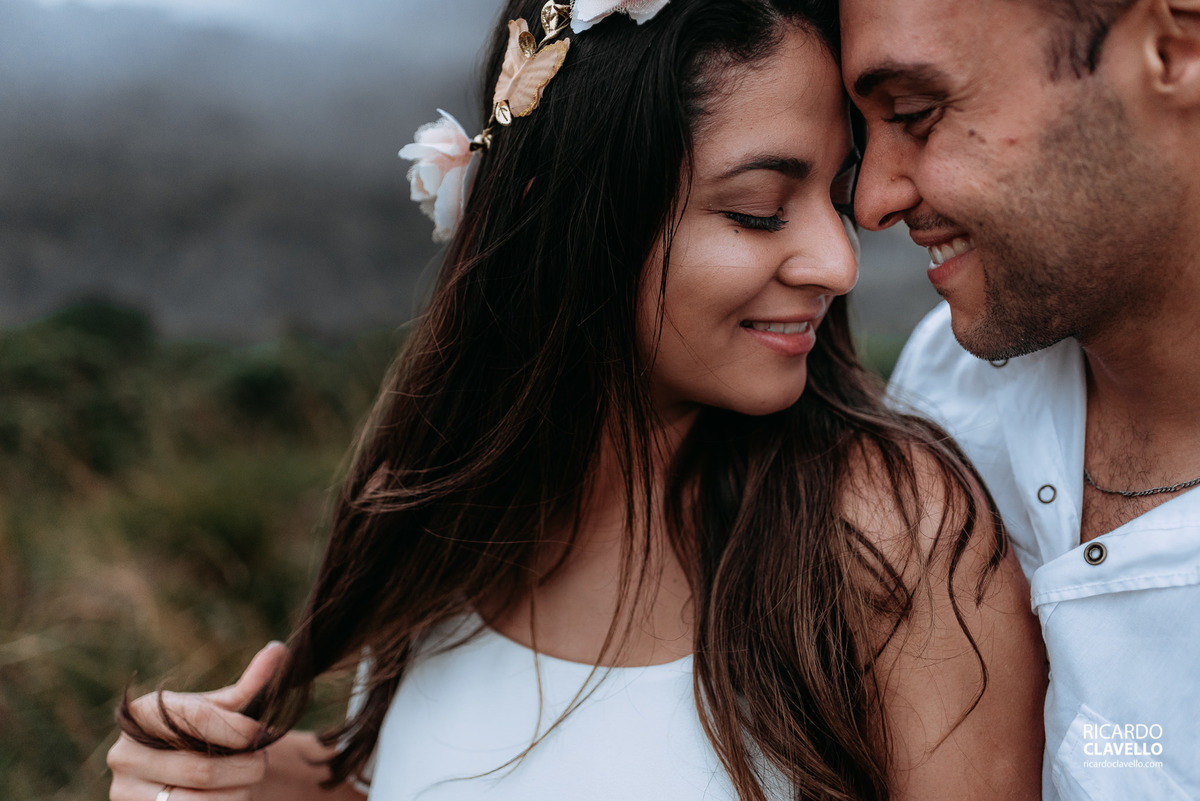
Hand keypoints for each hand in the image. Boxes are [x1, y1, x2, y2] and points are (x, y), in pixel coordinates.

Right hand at [107, 642, 285, 800]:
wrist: (170, 773)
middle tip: (262, 761)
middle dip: (245, 767)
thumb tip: (279, 649)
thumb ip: (248, 684)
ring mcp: (124, 792)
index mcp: (140, 715)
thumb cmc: (199, 734)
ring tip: (248, 780)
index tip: (262, 733)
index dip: (237, 729)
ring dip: (237, 793)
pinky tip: (231, 795)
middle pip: (202, 769)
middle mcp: (123, 754)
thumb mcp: (218, 709)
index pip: (197, 719)